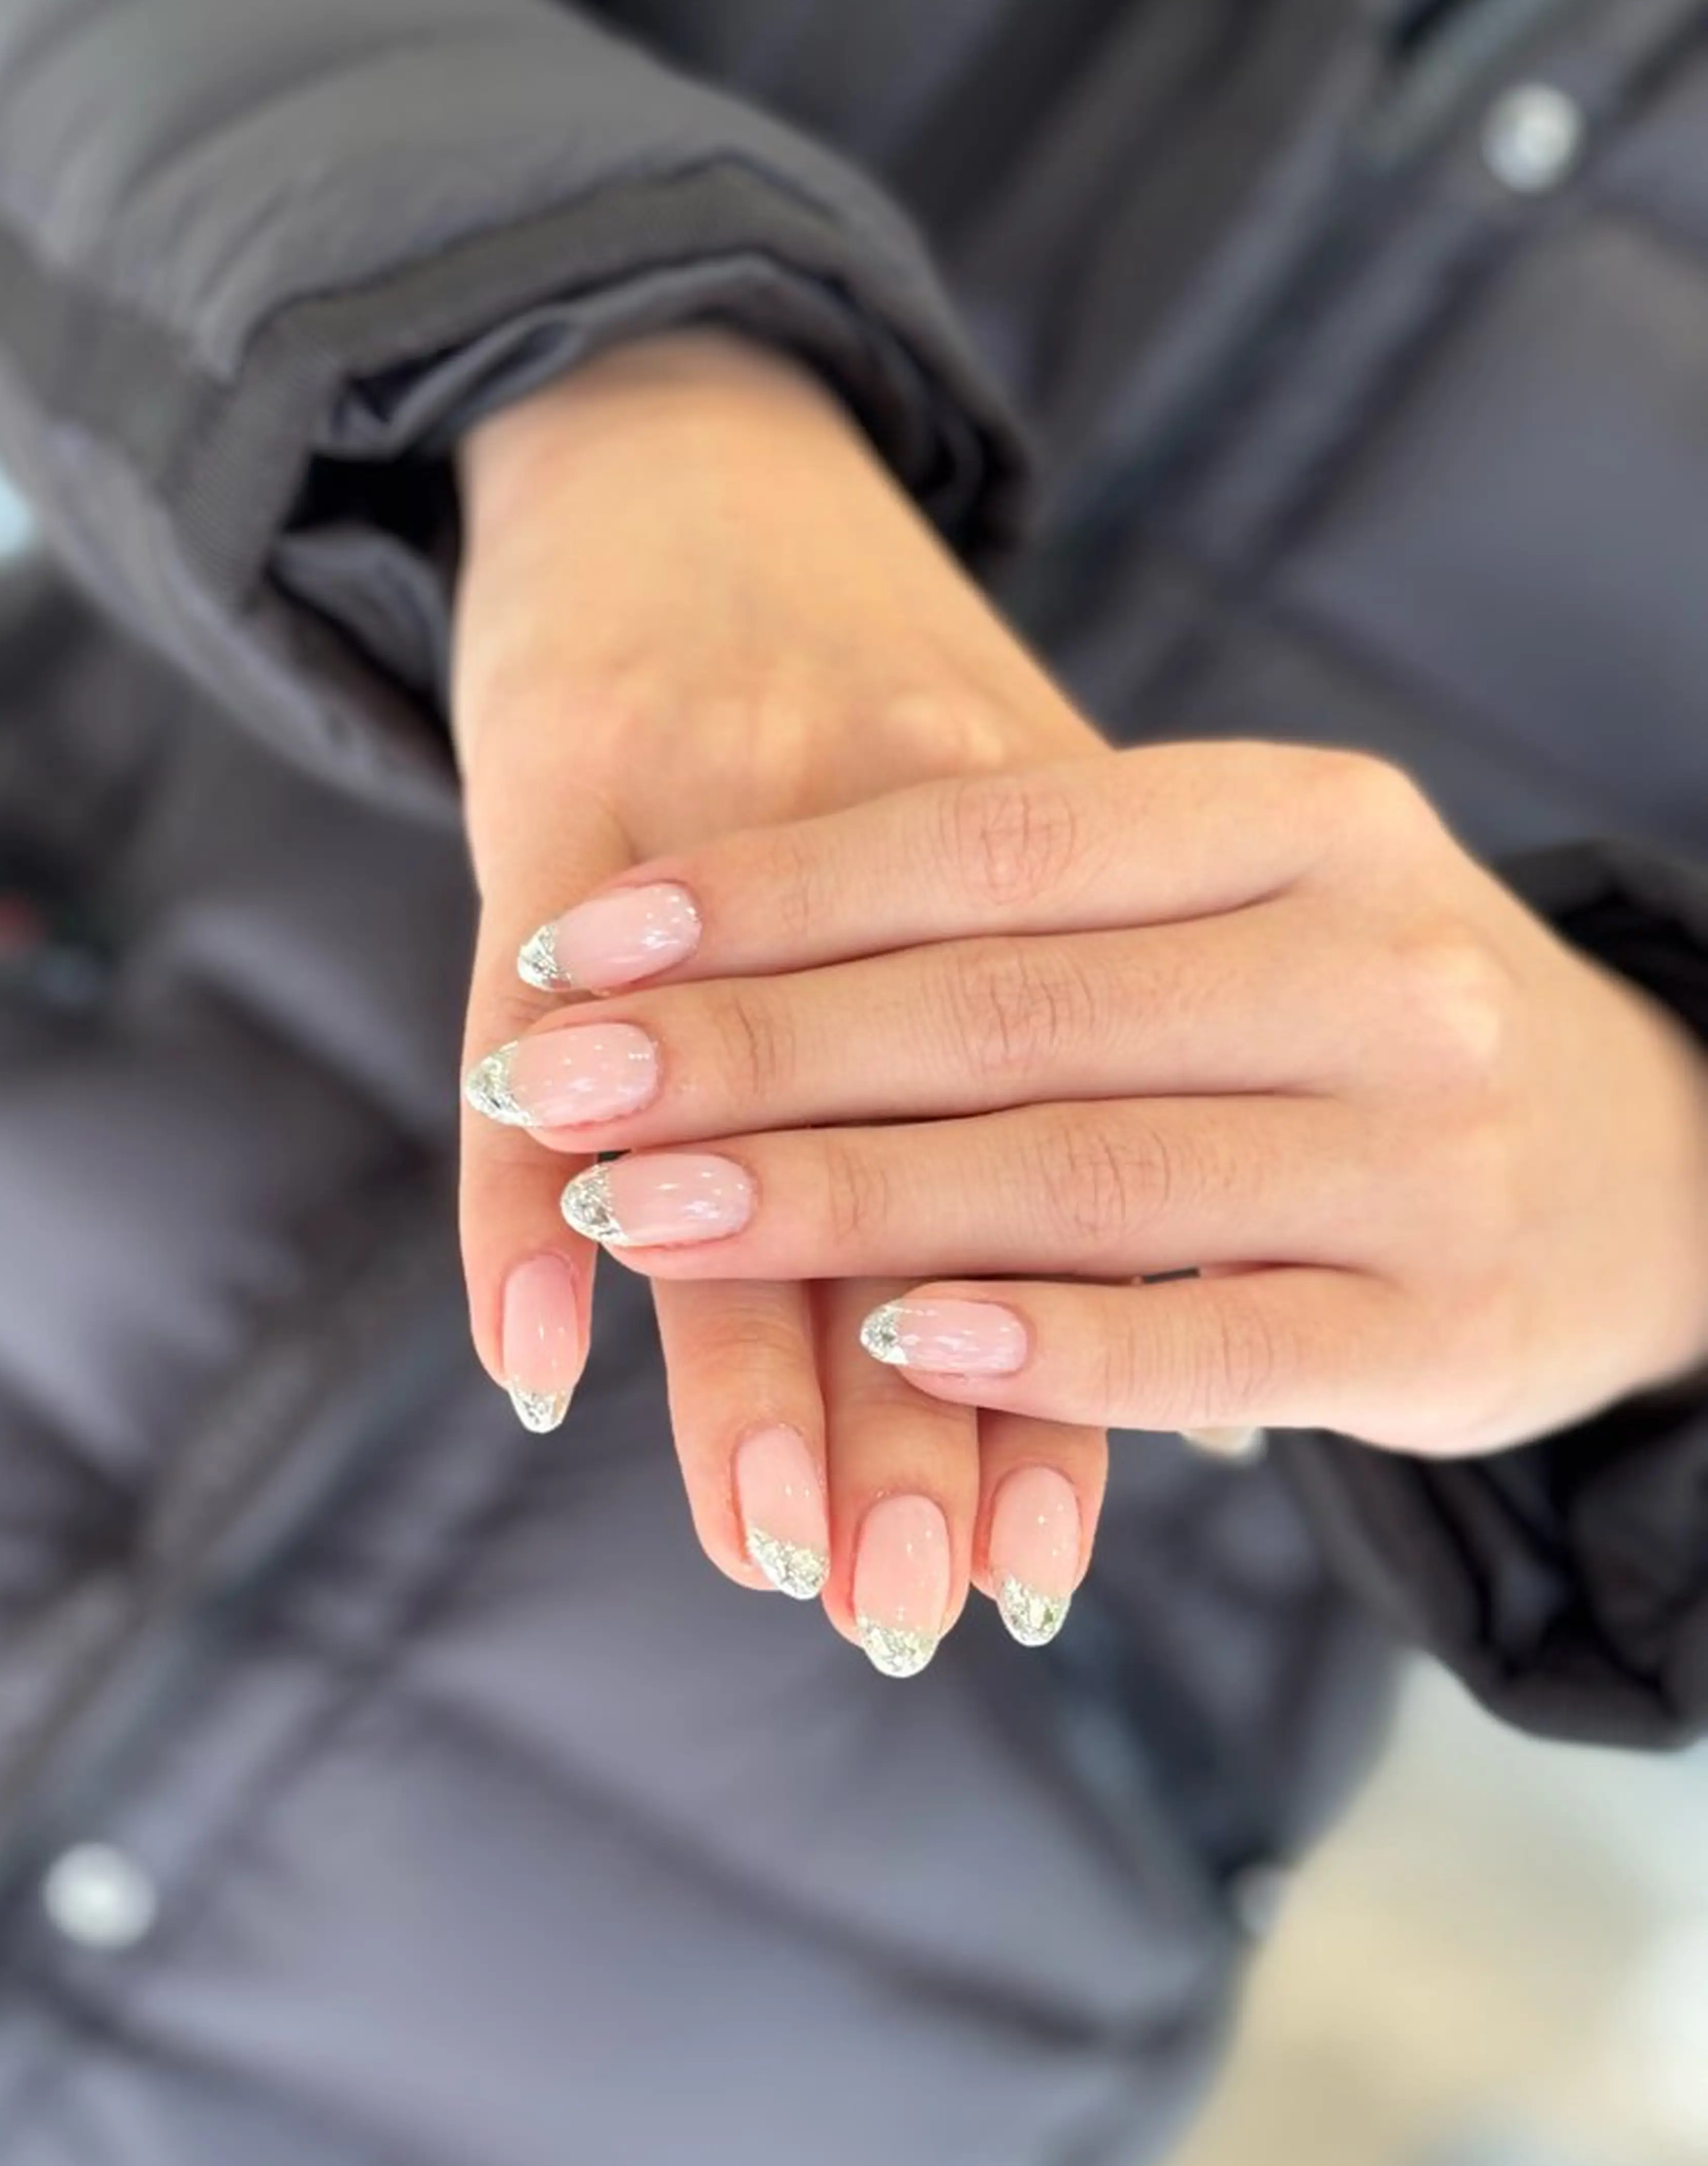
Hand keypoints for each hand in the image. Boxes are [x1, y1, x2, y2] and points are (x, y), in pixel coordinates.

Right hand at [453, 330, 1109, 1671]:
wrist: (694, 435)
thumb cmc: (862, 693)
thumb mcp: (1005, 844)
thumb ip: (1062, 1060)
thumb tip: (1143, 1344)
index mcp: (1063, 874)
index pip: (1069, 1174)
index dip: (1054, 1375)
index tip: (1036, 1562)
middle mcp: (925, 843)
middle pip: (920, 1176)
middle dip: (917, 1413)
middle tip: (910, 1609)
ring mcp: (742, 803)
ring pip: (743, 1132)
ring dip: (746, 1358)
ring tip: (771, 1552)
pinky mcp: (574, 770)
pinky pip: (531, 1006)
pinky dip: (527, 1192)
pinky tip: (532, 1358)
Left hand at [485, 749, 1707, 1458]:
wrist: (1655, 1160)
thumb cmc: (1357, 1024)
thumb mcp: (1235, 915)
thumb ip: (1038, 926)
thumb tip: (707, 955)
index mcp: (1307, 822)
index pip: (996, 847)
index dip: (775, 898)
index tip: (587, 947)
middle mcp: (1378, 959)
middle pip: (1011, 1009)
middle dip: (762, 1059)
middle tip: (566, 1092)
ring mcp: (1424, 1145)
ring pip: (1088, 1172)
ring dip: (847, 1203)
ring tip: (654, 1217)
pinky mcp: (1445, 1319)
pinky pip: (1213, 1330)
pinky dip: (1046, 1343)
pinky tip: (893, 1338)